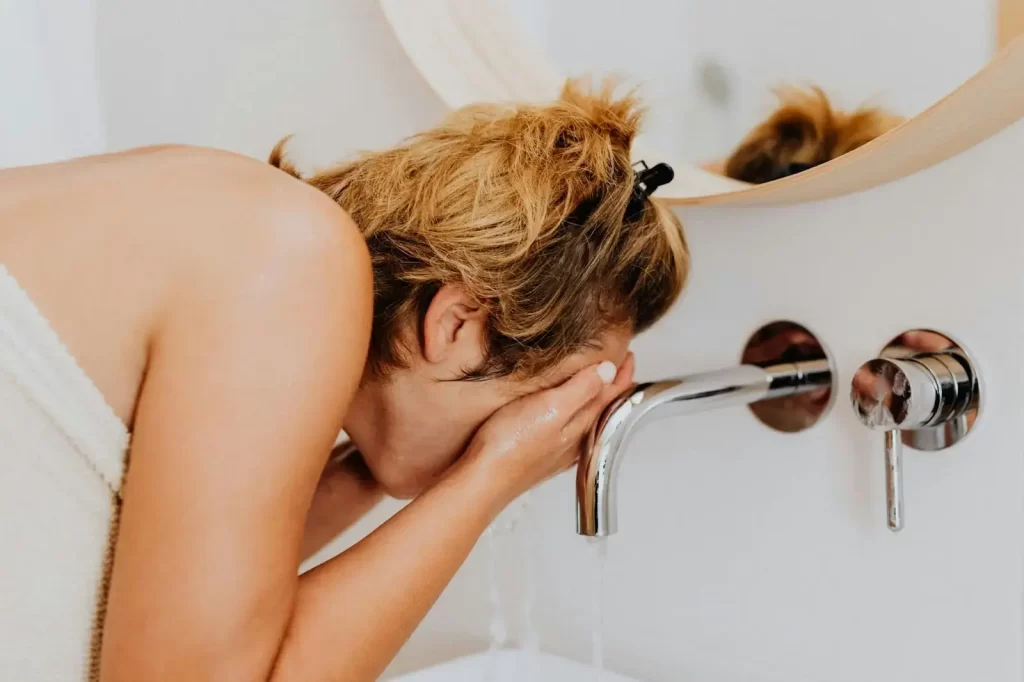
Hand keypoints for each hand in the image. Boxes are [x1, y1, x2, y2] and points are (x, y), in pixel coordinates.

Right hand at [463, 354, 635, 502]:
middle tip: (619, 366)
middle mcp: (575, 439)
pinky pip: (567, 429)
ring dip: (594, 400)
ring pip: (586, 419)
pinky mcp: (541, 454)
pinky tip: (565, 416)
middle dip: (611, 385)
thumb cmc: (511, 446)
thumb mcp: (551, 407)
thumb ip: (582, 389)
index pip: (611, 394)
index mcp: (581, 424)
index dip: (622, 373)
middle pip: (602, 407)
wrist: (483, 480)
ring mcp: (558, 449)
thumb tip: (608, 370)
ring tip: (596, 385)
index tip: (628, 355)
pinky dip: (574, 414)